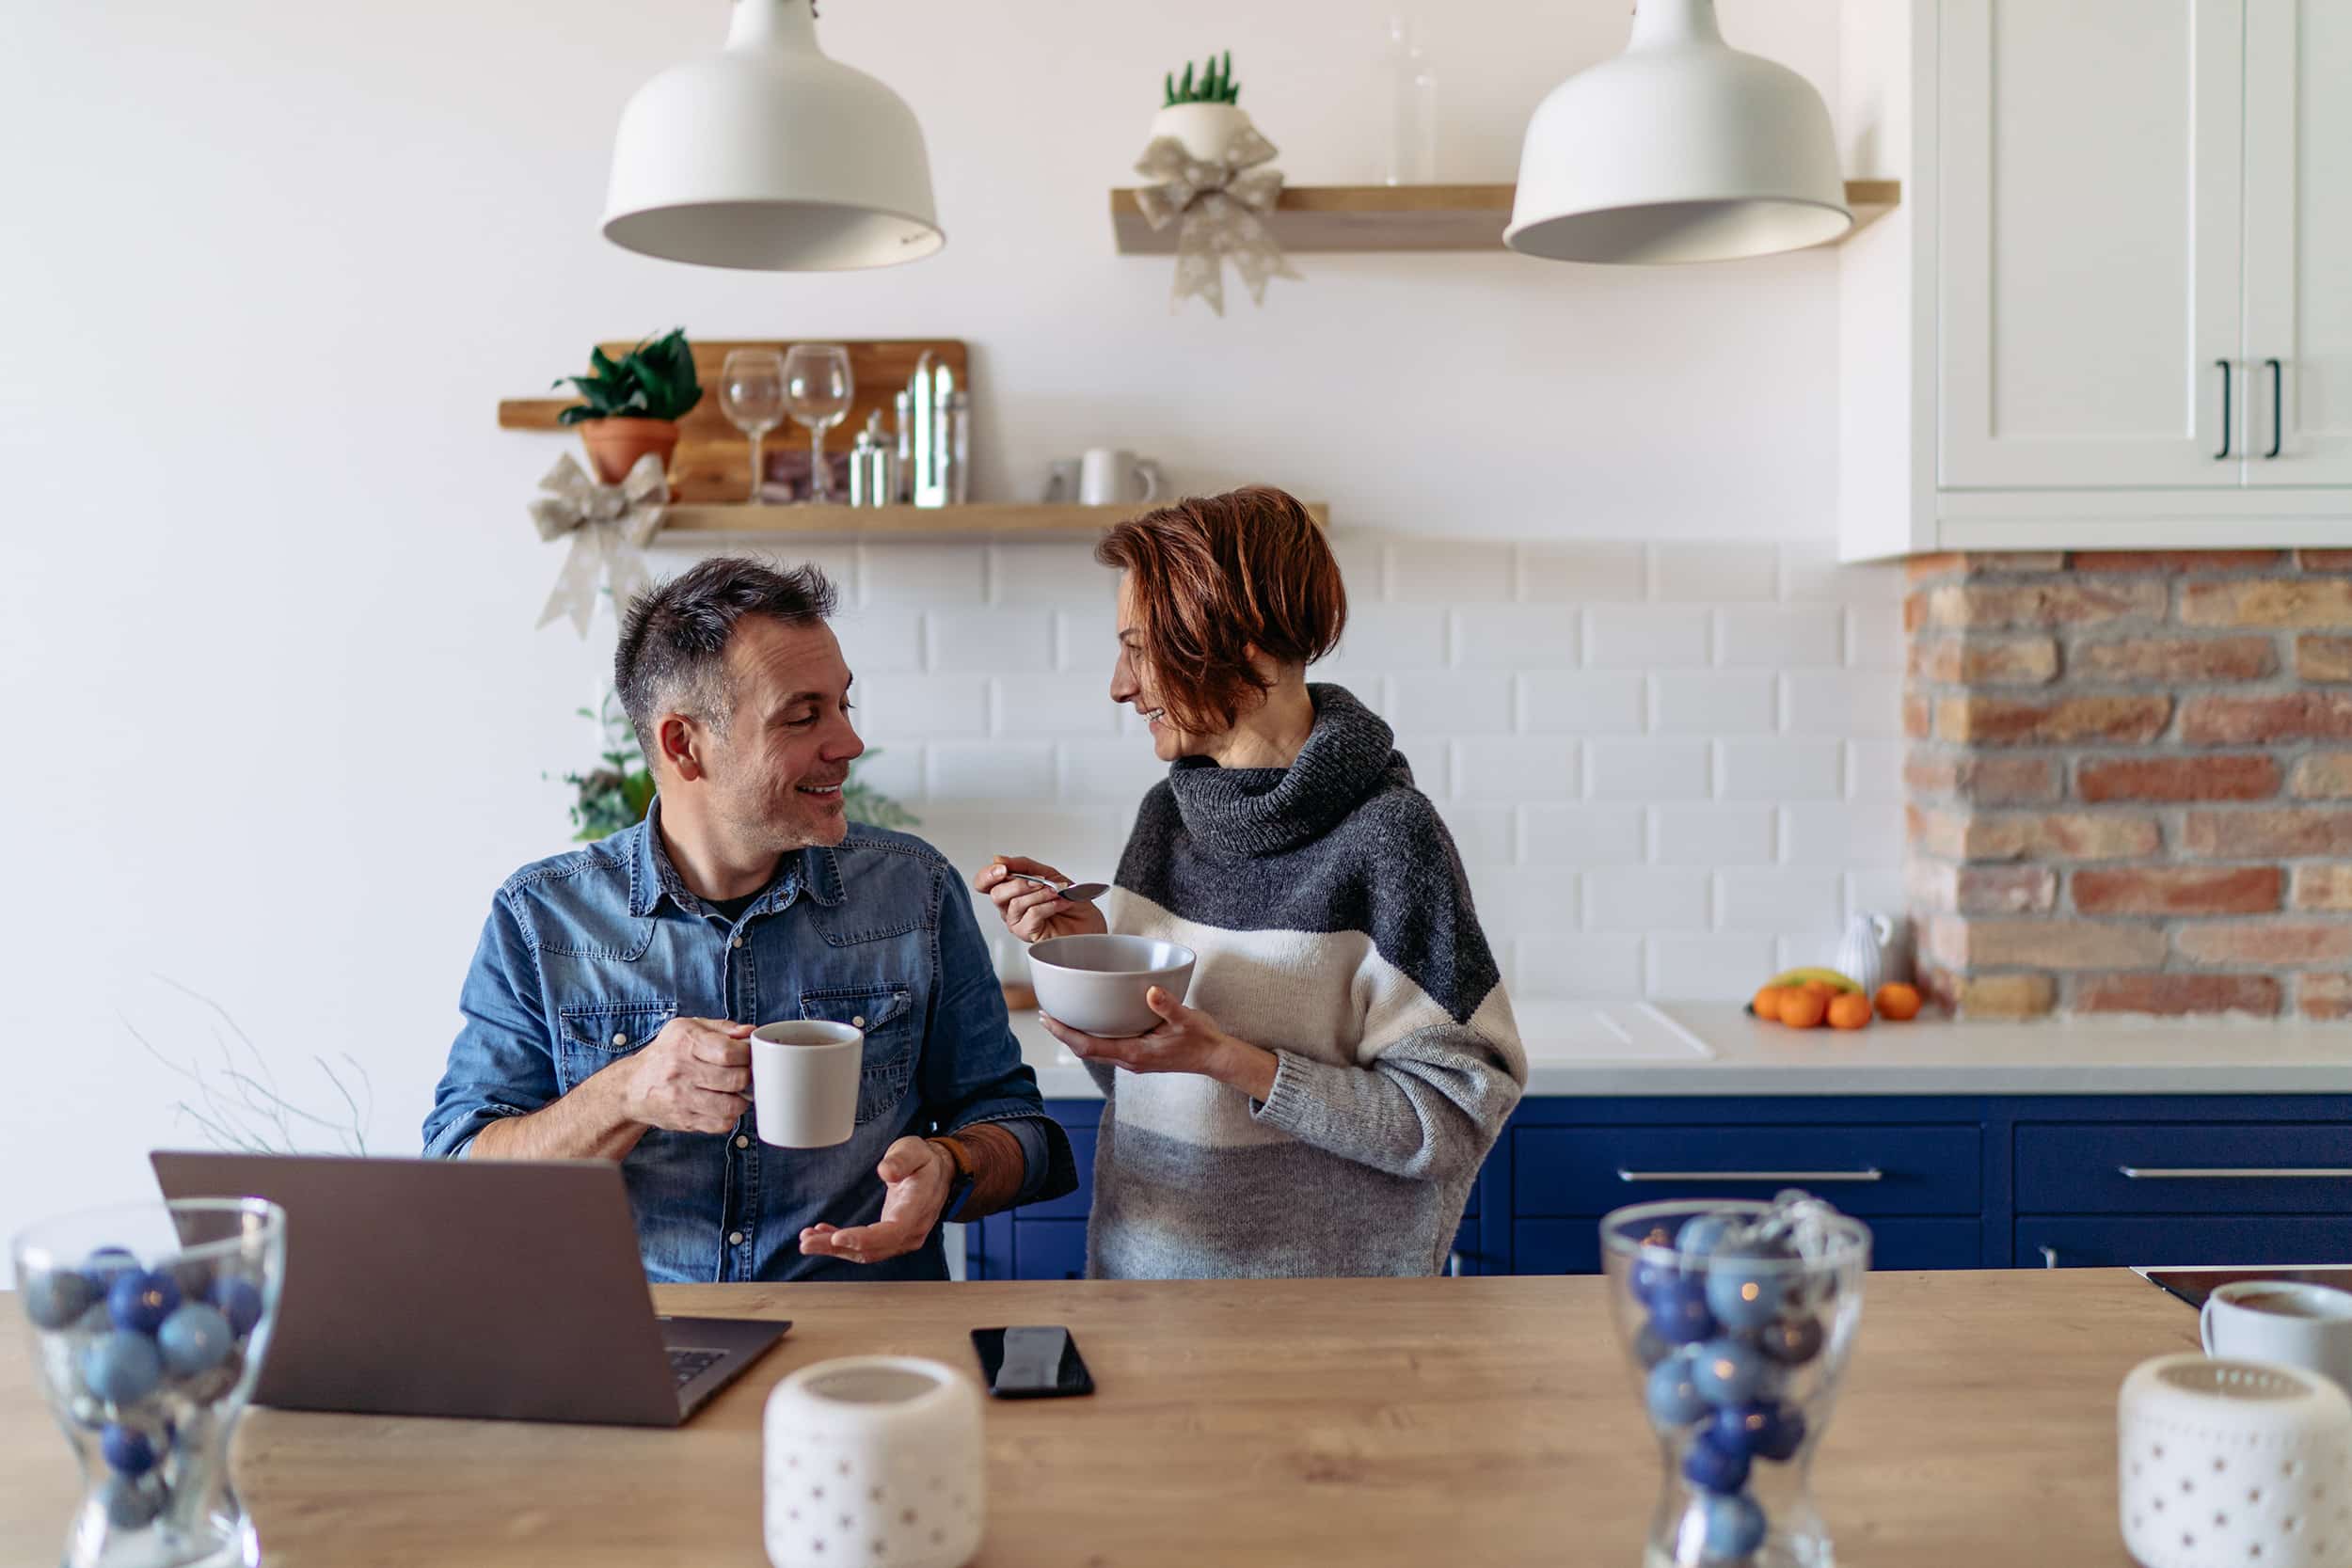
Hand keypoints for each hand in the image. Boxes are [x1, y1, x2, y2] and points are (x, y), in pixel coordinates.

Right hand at [611, 1016, 752, 1134]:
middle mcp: (681, 1070)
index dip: (747, 1055)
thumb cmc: (666, 1053)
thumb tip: (750, 1032)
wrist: (632, 1086)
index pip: (729, 1052)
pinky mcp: (684, 1120)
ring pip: (731, 1105)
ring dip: (741, 1099)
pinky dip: (729, 1116)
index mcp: (685, 1043)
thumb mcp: (688, 1029)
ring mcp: (682, 1098)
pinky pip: (720, 1124)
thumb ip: (722, 1028)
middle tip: (744, 1074)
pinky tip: (723, 1105)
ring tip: (735, 1091)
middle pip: (734, 1079)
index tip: (747, 1056)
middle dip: (747, 1076)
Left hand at [799, 1137, 953, 1264]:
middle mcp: (912, 1230)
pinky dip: (843, 1245)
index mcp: (918, 1207)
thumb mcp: (914, 1150)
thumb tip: (886, 1170)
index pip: (892, 1231)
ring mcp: (902, 1238)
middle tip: (807, 1242)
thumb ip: (901, 1160)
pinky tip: (824, 1235)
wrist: (938, 1174)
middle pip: (873, 1248)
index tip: (838, 1237)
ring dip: (835, 1249)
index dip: (864, 1238)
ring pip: (866, 1252)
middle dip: (837, 1247)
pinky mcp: (892, 1239)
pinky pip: (866, 1248)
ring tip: (808, 1240)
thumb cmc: (924, 1162)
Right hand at [975, 853, 1107, 943]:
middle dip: (1019, 883)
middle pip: (995, 894)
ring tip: (1056, 892)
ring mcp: (1018, 921)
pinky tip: (1059, 903)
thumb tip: (998, 859)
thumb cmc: (1069, 899)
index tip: (1003, 868)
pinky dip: (1048, 906)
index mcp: (1011, 890)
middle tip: (1039, 881)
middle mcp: (1010, 907)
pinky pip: (1031, 915)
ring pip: (1015, 904)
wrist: (1089, 922)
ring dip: (1039, 894)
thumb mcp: (1048, 874)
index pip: (984, 883)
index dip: (988, 874)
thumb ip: (1023, 865)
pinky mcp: (1028, 934)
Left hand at [1042, 987, 1275, 1098]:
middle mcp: (1129, 1060)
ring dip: (1075, 1036)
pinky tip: (1091, 1021)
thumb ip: (1169, 1006)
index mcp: (1135, 1054)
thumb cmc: (1202, 1040)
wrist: (1216, 1058)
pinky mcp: (1138, 1055)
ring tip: (1060, 1017)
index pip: (1089, 1047)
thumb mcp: (1188, 1020)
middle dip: (1063, 1033)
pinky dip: (1092, 1035)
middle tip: (1044, 1013)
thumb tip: (1151, 991)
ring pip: (1095, 1050)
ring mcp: (1133, 1060)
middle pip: (1085, 1050)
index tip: (1047, 1018)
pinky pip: (1107, 1047)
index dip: (1064, 1033)